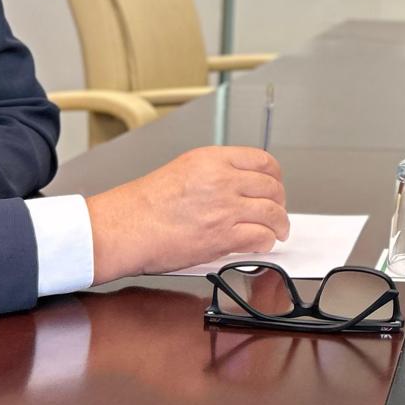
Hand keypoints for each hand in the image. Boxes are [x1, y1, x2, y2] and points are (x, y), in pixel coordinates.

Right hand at [86, 146, 288, 283]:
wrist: (125, 228)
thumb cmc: (144, 204)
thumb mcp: (184, 170)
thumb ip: (215, 173)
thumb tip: (240, 185)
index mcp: (213, 160)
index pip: (263, 161)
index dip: (275, 176)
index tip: (276, 186)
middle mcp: (223, 180)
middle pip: (271, 187)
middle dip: (279, 202)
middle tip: (278, 212)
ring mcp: (225, 208)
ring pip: (272, 213)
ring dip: (279, 225)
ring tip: (277, 231)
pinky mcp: (222, 237)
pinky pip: (260, 237)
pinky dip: (266, 243)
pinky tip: (261, 245)